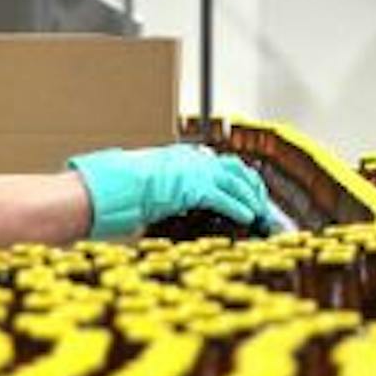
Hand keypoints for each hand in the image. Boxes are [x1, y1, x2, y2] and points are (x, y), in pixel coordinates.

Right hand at [70, 145, 274, 237]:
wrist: (115, 186)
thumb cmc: (121, 186)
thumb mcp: (145, 182)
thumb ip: (162, 189)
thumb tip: (162, 202)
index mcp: (180, 156)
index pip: (217, 163)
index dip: (234, 177)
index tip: (243, 189)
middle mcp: (192, 159)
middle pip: (235, 168)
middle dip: (251, 185)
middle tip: (260, 203)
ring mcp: (196, 171)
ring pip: (237, 181)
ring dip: (251, 198)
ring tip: (259, 214)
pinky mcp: (197, 187)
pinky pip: (227, 198)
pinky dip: (240, 208)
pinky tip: (248, 219)